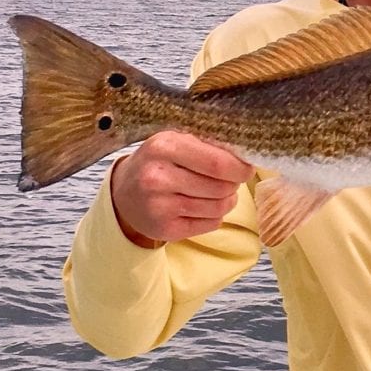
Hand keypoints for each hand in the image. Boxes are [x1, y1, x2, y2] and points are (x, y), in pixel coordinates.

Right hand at [110, 131, 253, 244]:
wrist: (124, 193)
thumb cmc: (158, 162)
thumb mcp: (176, 141)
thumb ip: (208, 145)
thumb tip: (246, 156)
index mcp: (164, 147)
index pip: (217, 163)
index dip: (240, 168)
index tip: (246, 168)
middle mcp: (158, 177)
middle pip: (221, 187)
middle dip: (233, 184)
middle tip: (228, 180)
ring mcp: (160, 206)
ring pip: (219, 208)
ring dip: (227, 201)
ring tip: (216, 193)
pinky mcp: (165, 229)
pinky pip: (211, 224)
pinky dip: (215, 216)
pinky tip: (202, 206)